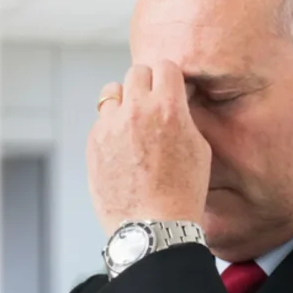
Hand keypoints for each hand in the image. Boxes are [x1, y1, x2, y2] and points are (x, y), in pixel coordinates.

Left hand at [87, 60, 210, 234]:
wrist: (153, 226)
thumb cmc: (182, 193)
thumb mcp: (199, 148)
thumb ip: (183, 115)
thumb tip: (174, 101)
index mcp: (167, 108)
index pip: (165, 66)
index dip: (170, 79)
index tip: (171, 91)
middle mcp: (136, 111)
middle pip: (137, 73)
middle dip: (147, 85)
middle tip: (153, 105)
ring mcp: (110, 126)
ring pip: (113, 92)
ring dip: (124, 101)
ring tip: (133, 122)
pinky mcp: (93, 143)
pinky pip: (101, 120)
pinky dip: (111, 126)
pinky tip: (123, 147)